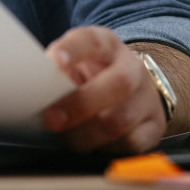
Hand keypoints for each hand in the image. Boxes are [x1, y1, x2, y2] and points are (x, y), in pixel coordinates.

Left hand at [41, 25, 166, 155]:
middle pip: (117, 84)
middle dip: (80, 105)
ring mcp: (147, 97)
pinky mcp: (155, 126)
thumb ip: (58, 73)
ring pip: (121, 120)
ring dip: (87, 134)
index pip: (91, 41)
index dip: (72, 50)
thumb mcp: (76, 64)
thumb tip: (34, 89)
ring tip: (67, 138)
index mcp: (107, 45)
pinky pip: (131, 143)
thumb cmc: (93, 76)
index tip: (53, 61)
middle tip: (51, 120)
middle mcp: (132, 68)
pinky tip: (93, 145)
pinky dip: (106, 148)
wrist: (134, 87)